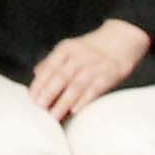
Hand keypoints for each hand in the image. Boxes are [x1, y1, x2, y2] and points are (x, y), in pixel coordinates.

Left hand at [25, 17, 153, 119]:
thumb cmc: (92, 48)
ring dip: (63, 102)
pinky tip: (74, 111)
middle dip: (48, 94)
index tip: (31, 98)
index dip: (39, 84)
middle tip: (39, 109)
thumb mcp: (70, 48)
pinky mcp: (108, 75)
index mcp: (66, 49)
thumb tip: (36, 73)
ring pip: (75, 86)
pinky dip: (83, 101)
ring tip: (53, 116)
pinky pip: (94, 90)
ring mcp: (94, 66)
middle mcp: (78, 57)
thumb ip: (53, 61)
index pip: (49, 68)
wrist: (123, 38)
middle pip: (60, 77)